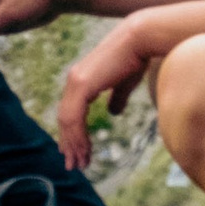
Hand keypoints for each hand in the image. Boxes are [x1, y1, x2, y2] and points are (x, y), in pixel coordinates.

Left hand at [55, 16, 160, 172]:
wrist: (139, 40)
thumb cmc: (135, 58)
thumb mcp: (123, 84)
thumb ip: (116, 98)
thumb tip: (113, 113)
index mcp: (81, 79)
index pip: (70, 111)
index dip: (72, 133)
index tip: (76, 151)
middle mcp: (74, 80)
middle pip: (65, 118)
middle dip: (69, 144)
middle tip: (74, 165)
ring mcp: (75, 82)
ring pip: (67, 121)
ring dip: (73, 144)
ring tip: (79, 163)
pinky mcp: (82, 85)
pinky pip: (74, 117)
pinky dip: (77, 136)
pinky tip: (83, 150)